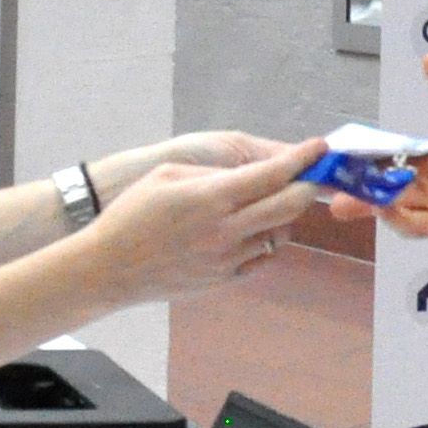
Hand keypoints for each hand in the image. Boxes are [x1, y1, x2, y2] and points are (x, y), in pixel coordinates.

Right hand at [84, 143, 324, 302]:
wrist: (110, 268)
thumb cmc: (132, 214)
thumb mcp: (167, 175)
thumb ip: (213, 172)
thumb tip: (250, 174)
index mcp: (211, 197)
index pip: (272, 175)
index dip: (301, 159)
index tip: (318, 148)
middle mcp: (226, 229)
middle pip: (289, 206)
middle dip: (307, 187)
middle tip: (311, 176)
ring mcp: (228, 258)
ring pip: (279, 233)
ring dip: (284, 215)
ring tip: (270, 202)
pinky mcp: (225, 279)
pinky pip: (263, 257)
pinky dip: (268, 240)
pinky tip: (253, 229)